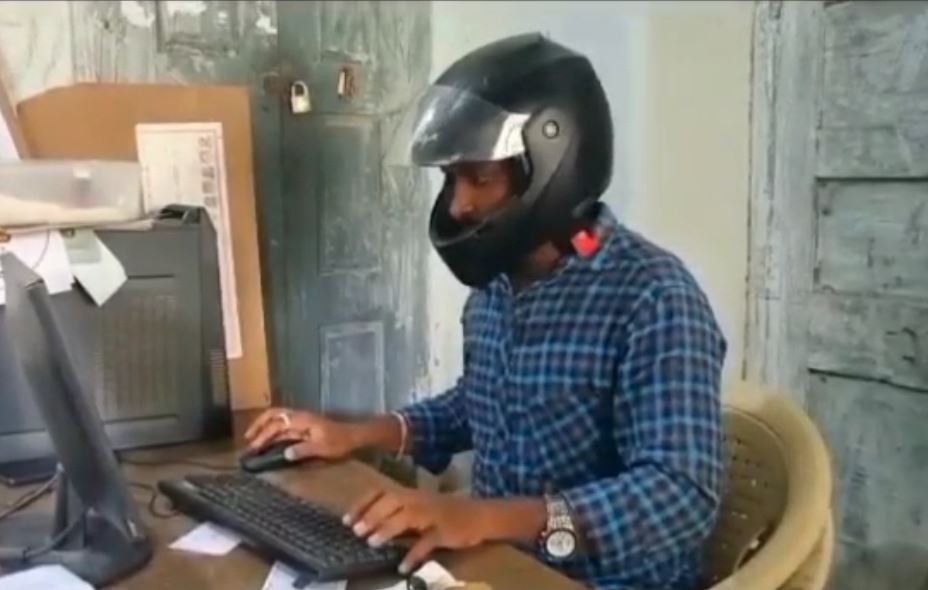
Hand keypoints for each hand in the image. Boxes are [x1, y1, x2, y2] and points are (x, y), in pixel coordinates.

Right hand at [243, 407, 358, 460]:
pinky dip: (273, 429)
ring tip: (254, 438)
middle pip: (274, 415)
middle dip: (259, 425)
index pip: (277, 425)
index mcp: (302, 420)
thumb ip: (303, 450)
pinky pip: (284, 423)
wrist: (353, 436)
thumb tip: (285, 454)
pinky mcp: (304, 424)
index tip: (254, 447)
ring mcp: (301, 419)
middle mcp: (299, 416)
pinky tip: (269, 440)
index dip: (264, 435)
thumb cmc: (339, 442)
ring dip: (264, 426)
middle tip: (248, 439)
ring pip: (278, 417)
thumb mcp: (323, 449)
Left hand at [344, 487, 490, 573]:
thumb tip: (369, 526)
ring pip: (407, 517)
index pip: (382, 492)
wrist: (479, 516)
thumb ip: (397, 514)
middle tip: (357, 531)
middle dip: (372, 515)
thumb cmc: (445, 513)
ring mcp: (432, 514)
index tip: (346, 519)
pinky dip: (414, 554)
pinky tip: (403, 567)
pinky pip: (427, 542)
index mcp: (410, 494)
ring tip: (373, 543)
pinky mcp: (444, 530)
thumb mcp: (419, 509)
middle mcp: (419, 500)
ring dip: (388, 528)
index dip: (362, 504)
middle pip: (392, 502)